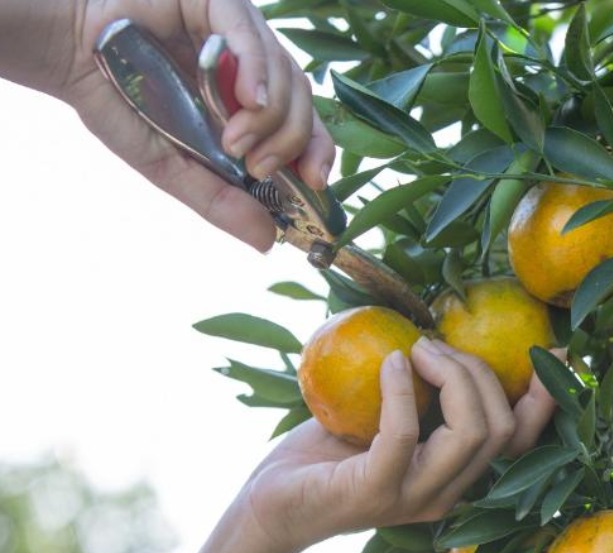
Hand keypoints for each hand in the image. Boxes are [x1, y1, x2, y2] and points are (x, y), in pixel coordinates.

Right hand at [3, 0, 334, 251]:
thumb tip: (267, 241)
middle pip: (302, 99)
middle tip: (258, 168)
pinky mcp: (217, 3)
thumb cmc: (120, 103)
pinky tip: (248, 101)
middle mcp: (251, 62)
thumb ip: (220, 199)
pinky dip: (256, 70)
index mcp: (249, 99)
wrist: (65, 53)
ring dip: (270, 116)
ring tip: (236, 143)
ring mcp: (238, 30)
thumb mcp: (174, 165)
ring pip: (284, 70)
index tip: (317, 183)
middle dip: (290, 140)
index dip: (319, 151)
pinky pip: (251, 35)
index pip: (306, 123)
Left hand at [241, 338, 558, 552]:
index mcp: (458, 475)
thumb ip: (423, 390)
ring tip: (419, 349)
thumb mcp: (385, 414)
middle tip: (435, 344)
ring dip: (453, 377)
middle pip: (503, 429)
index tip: (553, 352)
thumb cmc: (328, 452)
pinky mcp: (375, 493)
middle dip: (481, 372)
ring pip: (472, 433)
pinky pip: (404, 436)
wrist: (271, 504)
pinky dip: (402, 390)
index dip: (545, 399)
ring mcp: (414, 498)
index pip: (522, 442)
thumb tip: (446, 328)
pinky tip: (391, 363)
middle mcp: (447, 493)